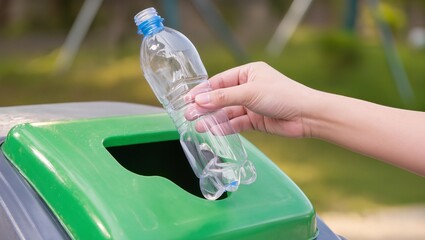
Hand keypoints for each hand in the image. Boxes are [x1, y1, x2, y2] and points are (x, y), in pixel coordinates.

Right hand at [185, 62, 317, 137]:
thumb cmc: (282, 95)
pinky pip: (237, 123)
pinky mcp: (256, 121)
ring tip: (198, 126)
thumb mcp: (250, 93)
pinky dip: (226, 127)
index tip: (187, 100)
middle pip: (221, 98)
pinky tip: (214, 131)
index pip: (219, 82)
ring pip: (227, 112)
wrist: (307, 116)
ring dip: (213, 119)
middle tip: (188, 115)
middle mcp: (248, 88)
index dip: (203, 91)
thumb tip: (199, 101)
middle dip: (205, 107)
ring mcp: (252, 105)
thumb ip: (224, 98)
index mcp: (248, 73)